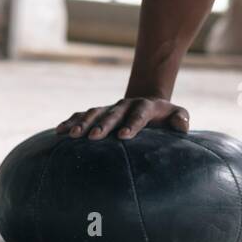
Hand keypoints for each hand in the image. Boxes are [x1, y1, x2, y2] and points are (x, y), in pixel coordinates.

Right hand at [55, 98, 189, 140]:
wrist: (148, 105)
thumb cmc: (165, 118)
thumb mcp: (177, 115)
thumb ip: (181, 119)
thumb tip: (182, 125)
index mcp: (146, 107)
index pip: (140, 114)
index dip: (132, 124)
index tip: (123, 136)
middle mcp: (126, 105)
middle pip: (114, 113)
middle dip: (103, 124)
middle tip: (94, 137)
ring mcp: (110, 108)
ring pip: (95, 113)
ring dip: (83, 123)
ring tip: (73, 136)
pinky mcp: (99, 113)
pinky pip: (82, 115)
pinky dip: (71, 122)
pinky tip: (59, 132)